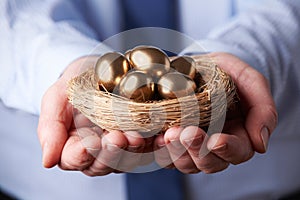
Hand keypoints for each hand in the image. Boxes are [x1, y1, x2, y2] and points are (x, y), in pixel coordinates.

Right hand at [37, 56, 147, 175]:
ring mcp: (119, 149)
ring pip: (126, 160)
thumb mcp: (56, 98)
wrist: (99, 70)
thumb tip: (47, 162)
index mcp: (72, 147)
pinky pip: (146, 149)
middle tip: (117, 137)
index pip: (74, 159)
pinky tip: (158, 137)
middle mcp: (96, 153)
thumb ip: (49, 127)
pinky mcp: (138, 141)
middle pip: (102, 164)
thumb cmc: (75, 83)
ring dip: (132, 151)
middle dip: (111, 152)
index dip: (82, 155)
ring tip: (137, 136)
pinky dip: (152, 146)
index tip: (91, 143)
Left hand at [154, 52, 277, 173]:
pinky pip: (159, 151)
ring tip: (168, 134)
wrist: (200, 66)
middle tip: (187, 133)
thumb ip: (263, 110)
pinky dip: (153, 148)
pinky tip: (148, 137)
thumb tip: (260, 145)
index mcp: (235, 137)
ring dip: (174, 152)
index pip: (236, 153)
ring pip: (181, 162)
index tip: (217, 140)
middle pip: (206, 163)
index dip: (227, 150)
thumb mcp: (251, 82)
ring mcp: (188, 144)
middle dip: (196, 151)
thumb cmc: (228, 73)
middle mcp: (210, 146)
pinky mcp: (167, 138)